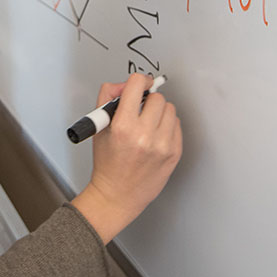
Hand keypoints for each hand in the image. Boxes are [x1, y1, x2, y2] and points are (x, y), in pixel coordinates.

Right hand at [72, 72, 181, 243]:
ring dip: (159, 112)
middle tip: (140, 110)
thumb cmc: (107, 164)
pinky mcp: (174, 153)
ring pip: (170, 109)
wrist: (118, 195)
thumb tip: (124, 85)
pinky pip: (177, 125)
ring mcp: (162, 145)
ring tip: (148, 124)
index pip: (137, 85)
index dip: (138, 81)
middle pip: (157, 97)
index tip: (140, 83)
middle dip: (148, 101)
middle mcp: (144, 135)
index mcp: (123, 127)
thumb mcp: (99, 128)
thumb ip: (107, 98)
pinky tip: (156, 135)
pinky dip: (167, 126)